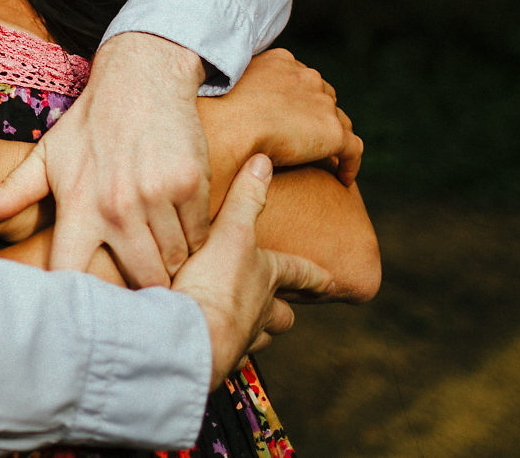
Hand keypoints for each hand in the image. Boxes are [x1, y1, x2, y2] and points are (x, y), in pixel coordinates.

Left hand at [0, 33, 210, 287]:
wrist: (140, 78)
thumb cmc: (90, 123)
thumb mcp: (49, 155)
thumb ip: (15, 190)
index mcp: (79, 205)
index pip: (73, 273)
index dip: (82, 302)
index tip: (89, 314)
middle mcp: (117, 206)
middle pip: (141, 279)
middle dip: (145, 289)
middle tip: (144, 289)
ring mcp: (156, 196)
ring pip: (175, 261)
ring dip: (172, 264)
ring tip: (163, 257)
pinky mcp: (190, 184)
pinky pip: (199, 236)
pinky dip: (194, 239)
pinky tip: (180, 227)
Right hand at [171, 154, 332, 389]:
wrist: (188, 333)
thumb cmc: (213, 280)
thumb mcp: (230, 230)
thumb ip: (245, 197)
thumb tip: (264, 160)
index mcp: (267, 276)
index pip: (300, 273)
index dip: (315, 275)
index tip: (331, 282)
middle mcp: (261, 311)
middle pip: (284, 315)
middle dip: (284, 310)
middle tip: (283, 306)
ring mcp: (242, 338)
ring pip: (259, 338)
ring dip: (254, 331)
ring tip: (242, 325)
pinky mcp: (220, 359)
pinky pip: (228, 356)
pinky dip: (224, 348)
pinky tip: (211, 344)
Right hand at [212, 49, 360, 184]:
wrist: (229, 128)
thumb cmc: (216, 111)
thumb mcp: (225, 83)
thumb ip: (239, 85)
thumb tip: (231, 99)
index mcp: (282, 61)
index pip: (301, 79)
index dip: (299, 99)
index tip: (292, 117)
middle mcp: (307, 76)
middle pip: (323, 97)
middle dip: (318, 116)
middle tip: (307, 140)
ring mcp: (323, 104)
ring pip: (339, 122)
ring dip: (333, 139)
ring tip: (326, 160)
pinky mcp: (333, 133)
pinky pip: (353, 150)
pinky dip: (350, 164)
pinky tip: (343, 178)